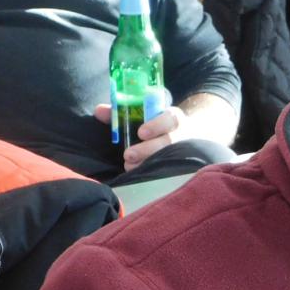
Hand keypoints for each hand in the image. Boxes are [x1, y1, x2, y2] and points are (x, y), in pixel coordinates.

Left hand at [93, 92, 237, 169]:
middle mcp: (182, 135)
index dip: (156, 125)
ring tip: (129, 166)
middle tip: (127, 155)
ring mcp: (183, 152)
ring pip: (169, 159)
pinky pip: (171, 172)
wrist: (189, 138)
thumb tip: (100, 112)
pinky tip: (141, 177)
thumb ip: (122, 112)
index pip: (171, 119)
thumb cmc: (158, 125)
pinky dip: (156, 174)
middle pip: (168, 142)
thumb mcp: (145, 115)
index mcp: (173, 119)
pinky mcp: (182, 167)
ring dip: (148, 163)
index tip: (141, 132)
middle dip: (147, 150)